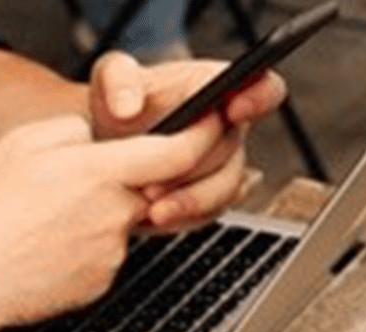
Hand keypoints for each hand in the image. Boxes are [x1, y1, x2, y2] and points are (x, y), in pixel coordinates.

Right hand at [0, 113, 223, 329]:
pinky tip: (42, 252)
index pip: (178, 152)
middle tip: (73, 190)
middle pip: (148, 190)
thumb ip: (72, 129)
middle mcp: (114, 214)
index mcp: (99, 172)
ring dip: (94, 221)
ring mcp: (110, 254)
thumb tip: (95, 137)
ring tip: (41, 226)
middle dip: (123, 185)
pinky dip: (80, 253)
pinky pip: (102, 259)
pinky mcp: (98, 284)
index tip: (207, 132)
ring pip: (120, 226)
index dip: (201, 138)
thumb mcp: (21, 143)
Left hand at [88, 52, 286, 229]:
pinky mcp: (203, 198)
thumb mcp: (110, 79)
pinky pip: (206, 214)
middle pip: (235, 150)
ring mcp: (217, 166)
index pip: (264, 88)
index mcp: (217, 89)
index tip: (234, 109)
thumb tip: (127, 108)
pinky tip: (151, 216)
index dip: (259, 97)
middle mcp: (225, 129)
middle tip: (160, 177)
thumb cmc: (116, 104)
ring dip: (190, 200)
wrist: (101, 146)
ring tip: (152, 207)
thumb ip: (117, 79)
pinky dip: (181, 218)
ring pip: (225, 189)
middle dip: (197, 167)